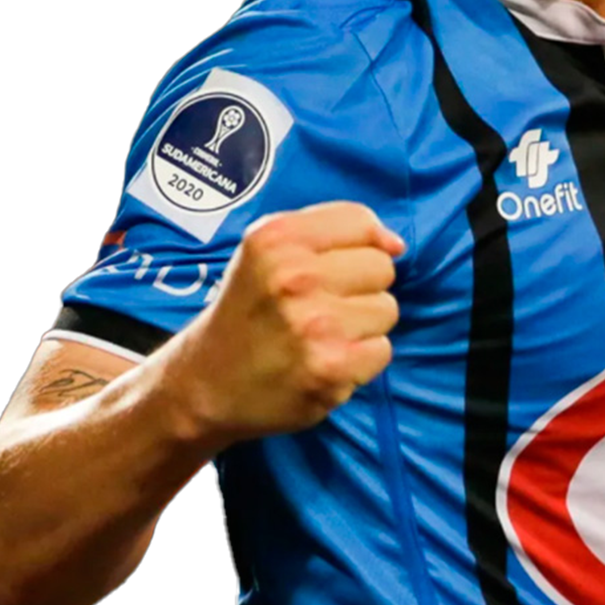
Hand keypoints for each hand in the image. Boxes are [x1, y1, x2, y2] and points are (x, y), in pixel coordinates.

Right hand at [170, 202, 404, 449]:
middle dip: (360, 287)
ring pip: (387, 309)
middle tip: (322, 306)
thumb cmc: (249, 308)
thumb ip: (332, 229)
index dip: (360, 245)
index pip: (361, 222)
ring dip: (362, 325)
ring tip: (322, 335)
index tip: (338, 267)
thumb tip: (396, 243)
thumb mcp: (269, 248)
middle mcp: (295, 276)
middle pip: (382, 267)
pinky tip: (326, 361)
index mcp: (278, 238)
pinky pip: (382, 350)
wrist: (207, 383)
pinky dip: (360, 360)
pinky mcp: (330, 369)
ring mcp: (315, 325)